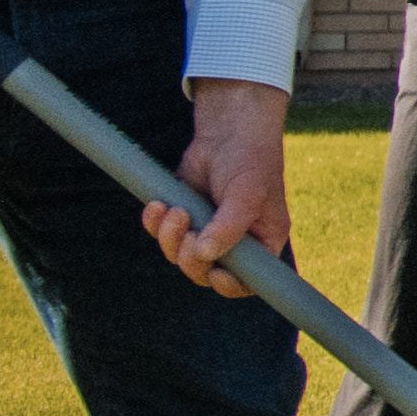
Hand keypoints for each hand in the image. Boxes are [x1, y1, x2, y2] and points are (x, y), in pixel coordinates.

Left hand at [160, 81, 293, 292]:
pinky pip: (162, 235)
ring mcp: (207, 230)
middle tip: (187, 231)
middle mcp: (234, 241)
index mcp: (261, 241)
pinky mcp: (184, 217)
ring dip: (169, 237)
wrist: (227, 130)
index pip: (247, 281)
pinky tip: (157, 205)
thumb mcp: (247, 193)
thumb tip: (204, 255)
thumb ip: (229, 227)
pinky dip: (155, 224)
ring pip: (179, 255)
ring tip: (172, 209)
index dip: (229, 284)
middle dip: (189, 256)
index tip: (214, 270)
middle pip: (205, 271)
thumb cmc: (250, 160)